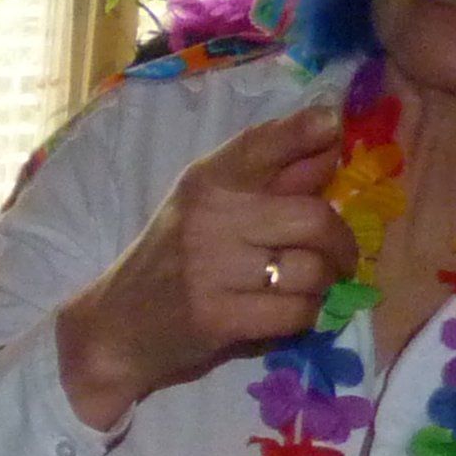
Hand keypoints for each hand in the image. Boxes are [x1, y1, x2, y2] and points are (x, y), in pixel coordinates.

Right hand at [52, 105, 351, 430]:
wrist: (115, 329)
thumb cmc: (171, 264)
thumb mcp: (210, 211)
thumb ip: (272, 177)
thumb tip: (331, 137)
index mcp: (206, 182)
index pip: (262, 144)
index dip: (304, 130)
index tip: (332, 126)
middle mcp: (209, 216)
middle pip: (314, 218)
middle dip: (340, 245)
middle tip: (338, 261)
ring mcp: (211, 268)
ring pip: (310, 270)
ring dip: (321, 287)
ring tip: (306, 291)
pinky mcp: (218, 317)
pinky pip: (295, 311)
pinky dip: (305, 317)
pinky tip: (288, 315)